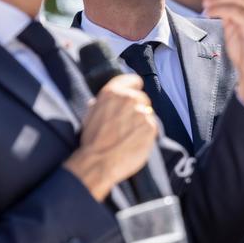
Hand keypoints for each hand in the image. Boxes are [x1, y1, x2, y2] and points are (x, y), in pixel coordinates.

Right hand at [64, 74, 157, 200]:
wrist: (97, 162)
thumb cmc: (91, 140)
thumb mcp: (91, 114)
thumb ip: (103, 103)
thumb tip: (107, 100)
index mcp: (113, 92)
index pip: (133, 80)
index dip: (133, 88)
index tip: (133, 94)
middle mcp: (129, 98)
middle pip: (142, 98)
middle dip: (137, 108)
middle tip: (126, 123)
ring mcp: (142, 112)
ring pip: (147, 113)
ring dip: (141, 122)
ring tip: (128, 135)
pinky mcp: (151, 127)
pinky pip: (152, 126)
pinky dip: (146, 133)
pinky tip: (134, 141)